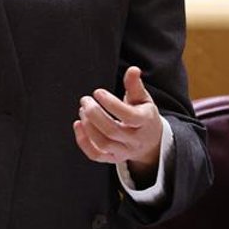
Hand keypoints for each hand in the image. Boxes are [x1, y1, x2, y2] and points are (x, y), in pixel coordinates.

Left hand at [73, 65, 162, 182]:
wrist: (150, 142)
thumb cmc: (143, 115)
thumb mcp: (143, 99)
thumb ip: (135, 85)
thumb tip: (133, 69)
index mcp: (145, 122)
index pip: (128, 116)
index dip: (111, 104)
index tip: (97, 92)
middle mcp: (135, 140)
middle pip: (111, 131)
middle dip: (94, 114)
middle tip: (85, 100)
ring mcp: (124, 152)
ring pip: (103, 144)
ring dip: (88, 126)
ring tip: (82, 110)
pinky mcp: (113, 158)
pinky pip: (96, 155)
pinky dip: (83, 142)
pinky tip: (78, 125)